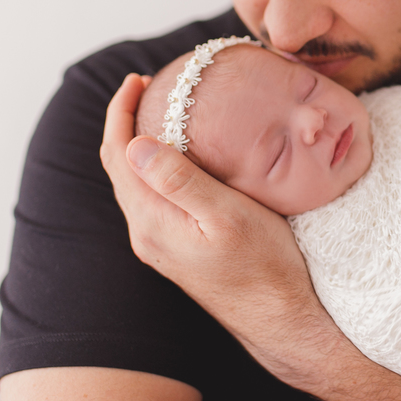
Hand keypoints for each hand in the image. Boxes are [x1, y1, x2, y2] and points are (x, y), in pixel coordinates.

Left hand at [99, 73, 335, 388]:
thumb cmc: (265, 266)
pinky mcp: (177, 250)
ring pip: (135, 184)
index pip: (118, 156)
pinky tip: (183, 157)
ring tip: (163, 112)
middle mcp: (147, 235)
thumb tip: (135, 144)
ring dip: (139, 145)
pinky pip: (153, 198)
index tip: (137, 80)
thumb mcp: (226, 217)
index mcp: (152, 222)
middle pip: (120, 168)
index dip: (120, 113)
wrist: (281, 319)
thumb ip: (180, 181)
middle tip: (149, 87)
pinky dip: (156, 167)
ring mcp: (161, 245)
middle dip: (126, 123)